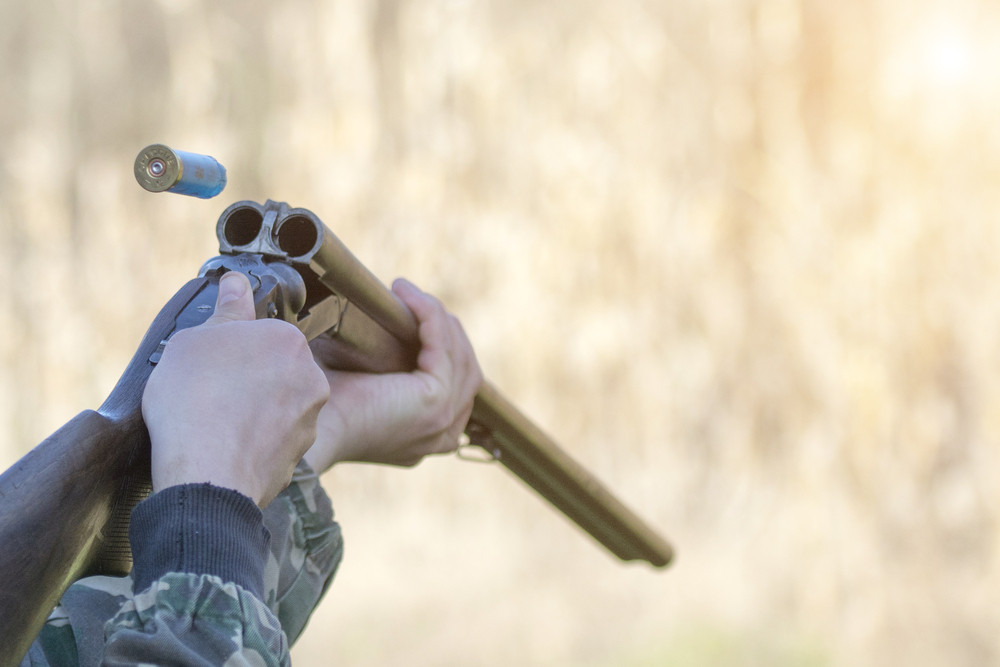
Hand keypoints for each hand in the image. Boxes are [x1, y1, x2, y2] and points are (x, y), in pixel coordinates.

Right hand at [142, 272, 329, 506]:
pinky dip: (252, 443)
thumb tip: (237, 283)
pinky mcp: (299, 458)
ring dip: (252, 412)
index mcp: (290, 342)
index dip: (232, 348)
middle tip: (210, 393)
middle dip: (247, 379)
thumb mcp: (195, 340)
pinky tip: (224, 448)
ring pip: (276, 407)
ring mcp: (309, 422)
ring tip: (214, 423)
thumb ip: (225, 311)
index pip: (263, 335)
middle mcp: (312, 379)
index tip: (211, 363)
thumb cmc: (195, 402)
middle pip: (274, 371)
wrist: (207, 477)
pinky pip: (272, 442)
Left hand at [303, 278, 482, 470]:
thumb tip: (374, 320)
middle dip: (447, 330)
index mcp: (425, 436)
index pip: (456, 385)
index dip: (444, 347)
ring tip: (407, 292)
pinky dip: (429, 314)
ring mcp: (443, 421)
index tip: (415, 316)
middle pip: (466, 370)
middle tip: (414, 299)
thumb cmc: (321, 406)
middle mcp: (440, 436)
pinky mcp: (435, 402)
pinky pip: (444, 346)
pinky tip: (406, 294)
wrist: (307, 426)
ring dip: (437, 316)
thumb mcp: (364, 384)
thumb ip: (381, 365)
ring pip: (460, 356)